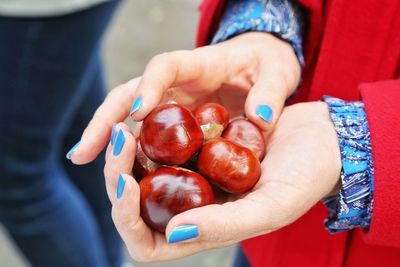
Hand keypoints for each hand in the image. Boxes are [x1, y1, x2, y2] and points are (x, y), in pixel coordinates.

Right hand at [68, 32, 299, 163]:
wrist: (262, 67)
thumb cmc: (267, 64)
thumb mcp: (276, 72)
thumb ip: (271, 92)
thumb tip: (260, 119)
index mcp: (198, 63)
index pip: (163, 67)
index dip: (147, 88)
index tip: (137, 114)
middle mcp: (175, 82)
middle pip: (130, 93)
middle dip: (106, 120)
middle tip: (84, 151)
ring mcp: (170, 100)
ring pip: (128, 114)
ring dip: (106, 137)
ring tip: (83, 159)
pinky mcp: (173, 119)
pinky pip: (145, 133)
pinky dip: (128, 150)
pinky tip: (118, 172)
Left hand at [103, 102, 340, 261]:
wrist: (322, 139)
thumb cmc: (305, 178)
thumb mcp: (272, 205)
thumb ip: (226, 226)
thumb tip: (174, 234)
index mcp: (204, 229)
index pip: (147, 243)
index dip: (127, 218)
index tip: (126, 181)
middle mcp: (193, 207)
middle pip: (137, 204)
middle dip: (118, 175)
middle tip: (119, 137)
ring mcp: (195, 178)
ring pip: (144, 173)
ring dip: (127, 153)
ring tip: (125, 125)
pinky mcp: (200, 150)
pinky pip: (162, 147)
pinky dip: (150, 134)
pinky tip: (146, 113)